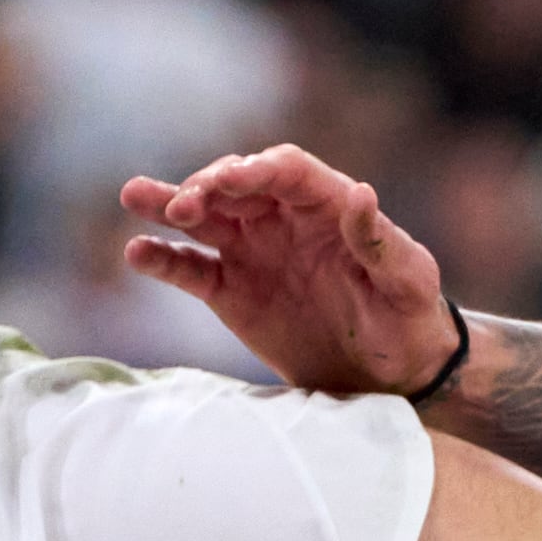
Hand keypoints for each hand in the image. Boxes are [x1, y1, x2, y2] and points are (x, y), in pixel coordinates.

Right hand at [115, 147, 462, 396]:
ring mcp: (252, 251)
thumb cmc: (408, 316)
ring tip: (133, 195)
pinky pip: (190, 268)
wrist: (390, 370)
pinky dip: (163, 259)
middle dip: (207, 188)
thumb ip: (380, 241)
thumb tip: (361, 192)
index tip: (229, 179)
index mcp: (327, 204)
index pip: (287, 171)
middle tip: (183, 206)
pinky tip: (136, 253)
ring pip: (203, 218)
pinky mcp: (231, 290)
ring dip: (168, 205)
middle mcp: (283, 218)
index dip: (257, 170)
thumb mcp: (407, 280)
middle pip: (236, 186)